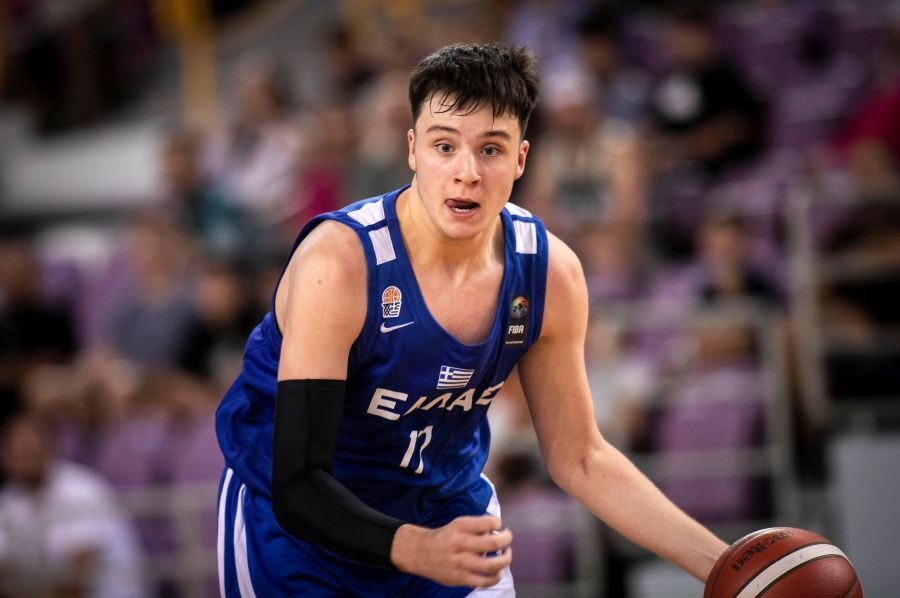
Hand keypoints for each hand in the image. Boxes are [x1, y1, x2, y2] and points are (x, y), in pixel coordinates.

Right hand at [390, 515, 512, 587]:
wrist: (422, 553)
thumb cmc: (445, 537)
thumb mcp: (457, 524)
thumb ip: (476, 527)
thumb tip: (497, 532)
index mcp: (460, 526)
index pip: (488, 522)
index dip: (498, 523)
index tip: (498, 525)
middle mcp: (460, 543)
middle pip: (493, 543)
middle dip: (506, 539)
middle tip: (507, 538)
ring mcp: (460, 563)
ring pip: (492, 565)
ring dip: (505, 559)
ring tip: (506, 555)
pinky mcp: (460, 578)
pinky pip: (484, 581)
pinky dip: (496, 577)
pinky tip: (497, 573)